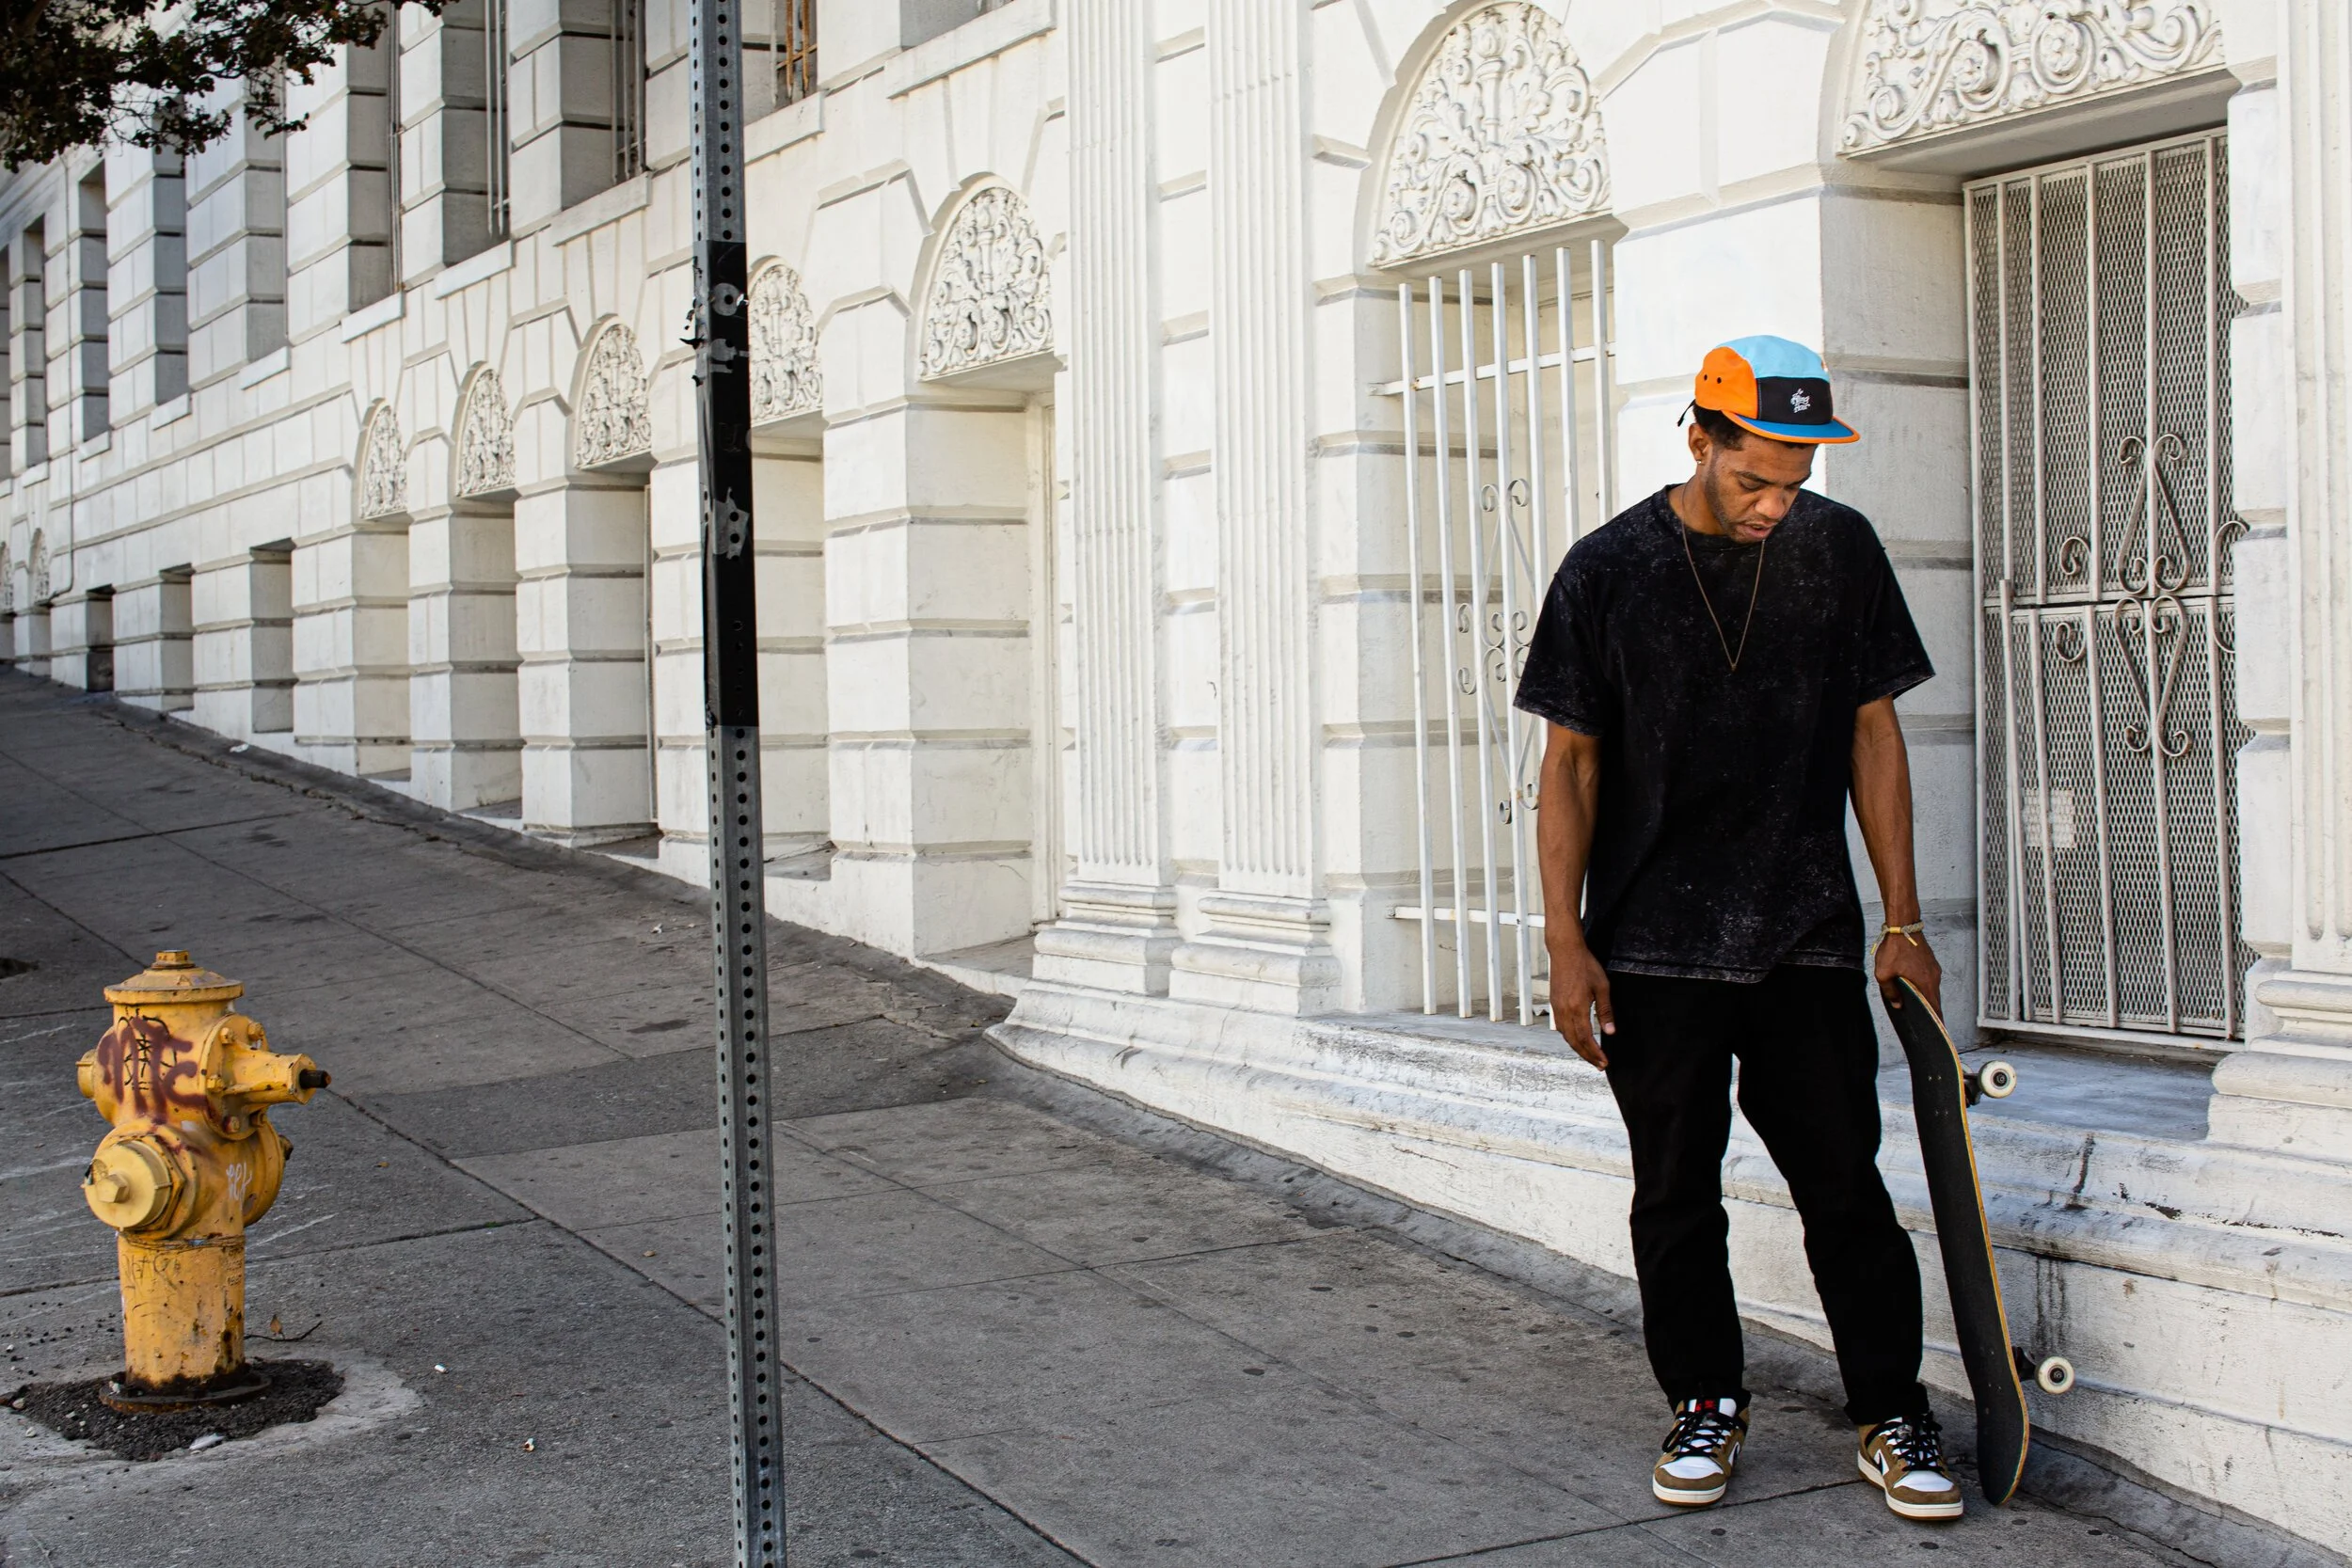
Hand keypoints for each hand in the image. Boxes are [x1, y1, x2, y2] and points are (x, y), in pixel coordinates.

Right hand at [1547, 938, 1613, 1068]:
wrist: (1565, 951)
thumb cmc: (1585, 966)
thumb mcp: (1602, 987)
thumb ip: (1605, 1011)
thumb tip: (1610, 1031)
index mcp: (1577, 1008)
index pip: (1586, 1038)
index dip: (1595, 1052)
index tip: (1604, 1062)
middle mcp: (1564, 1011)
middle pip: (1574, 1041)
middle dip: (1587, 1055)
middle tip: (1599, 1065)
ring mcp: (1557, 1008)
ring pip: (1566, 1036)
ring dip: (1578, 1048)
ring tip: (1590, 1055)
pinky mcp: (1555, 1004)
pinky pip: (1561, 1027)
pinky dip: (1570, 1037)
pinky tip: (1577, 1039)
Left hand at [1875, 928, 1942, 1019]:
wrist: (1903, 926)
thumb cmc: (1894, 948)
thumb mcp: (1884, 974)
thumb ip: (1890, 992)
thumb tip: (1898, 1004)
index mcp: (1925, 983)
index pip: (1935, 1008)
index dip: (1937, 1021)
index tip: (1939, 1031)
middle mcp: (1933, 977)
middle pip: (1934, 1000)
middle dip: (1931, 1012)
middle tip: (1927, 1023)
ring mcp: (1933, 969)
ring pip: (1931, 989)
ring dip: (1926, 998)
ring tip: (1919, 1008)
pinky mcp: (1930, 962)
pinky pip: (1929, 979)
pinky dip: (1924, 986)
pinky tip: (1914, 988)